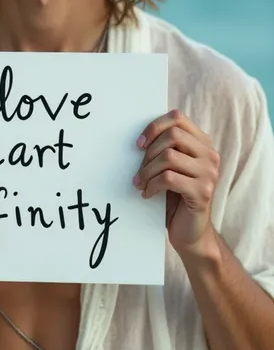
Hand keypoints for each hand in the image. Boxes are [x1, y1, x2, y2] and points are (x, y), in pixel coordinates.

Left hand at [133, 109, 219, 254]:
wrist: (190, 231)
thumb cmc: (175, 196)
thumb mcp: (171, 167)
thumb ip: (165, 147)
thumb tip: (140, 136)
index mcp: (203, 143)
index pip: (178, 118)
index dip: (155, 126)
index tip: (139, 144)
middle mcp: (210, 155)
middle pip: (172, 136)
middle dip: (149, 153)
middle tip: (139, 171)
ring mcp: (209, 173)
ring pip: (168, 157)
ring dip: (147, 171)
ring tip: (140, 183)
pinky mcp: (202, 192)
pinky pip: (169, 178)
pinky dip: (152, 185)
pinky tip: (147, 194)